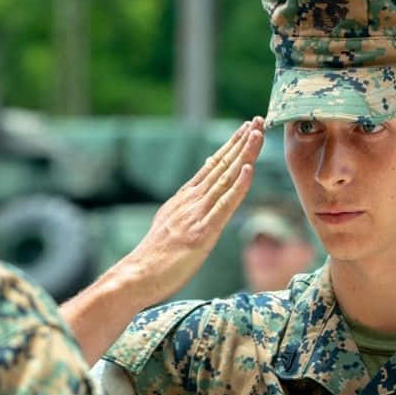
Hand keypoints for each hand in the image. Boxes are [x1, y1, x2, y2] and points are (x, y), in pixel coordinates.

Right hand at [125, 118, 264, 302]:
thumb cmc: (154, 256)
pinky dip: (238, 186)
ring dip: (244, 154)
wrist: (137, 275)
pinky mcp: (203, 232)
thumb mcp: (170, 222)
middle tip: (259, 119)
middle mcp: (191, 201)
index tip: (246, 128)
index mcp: (184, 199)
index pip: (212, 167)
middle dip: (241, 142)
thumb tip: (199, 185)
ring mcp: (197, 215)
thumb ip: (185, 204)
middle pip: (221, 166)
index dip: (230, 146)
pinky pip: (224, 205)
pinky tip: (248, 168)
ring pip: (225, 179)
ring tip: (258, 133)